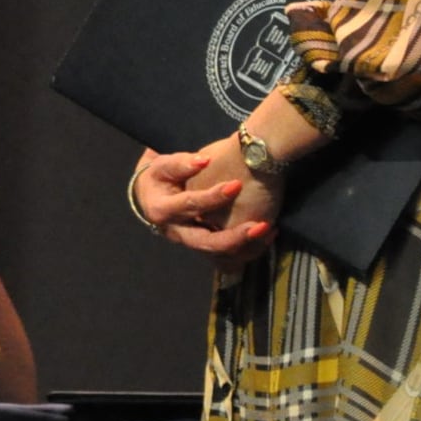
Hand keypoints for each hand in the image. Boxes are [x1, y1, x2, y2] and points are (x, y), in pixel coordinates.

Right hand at [135, 143, 278, 273]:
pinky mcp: (204, 250)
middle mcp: (177, 233)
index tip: (236, 184)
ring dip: (246, 246)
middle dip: (234, 237)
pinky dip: (248, 251)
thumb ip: (181, 163)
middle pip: (206, 242)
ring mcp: (191, 245)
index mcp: (163, 210)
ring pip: (220, 257)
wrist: (151, 197)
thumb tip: (203, 160)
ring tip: (269, 229)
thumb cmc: (160, 177)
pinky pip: (227, 261)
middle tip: (261, 225)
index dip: (213, 196)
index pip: (190, 205)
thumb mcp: (163, 166)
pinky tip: (266, 237)